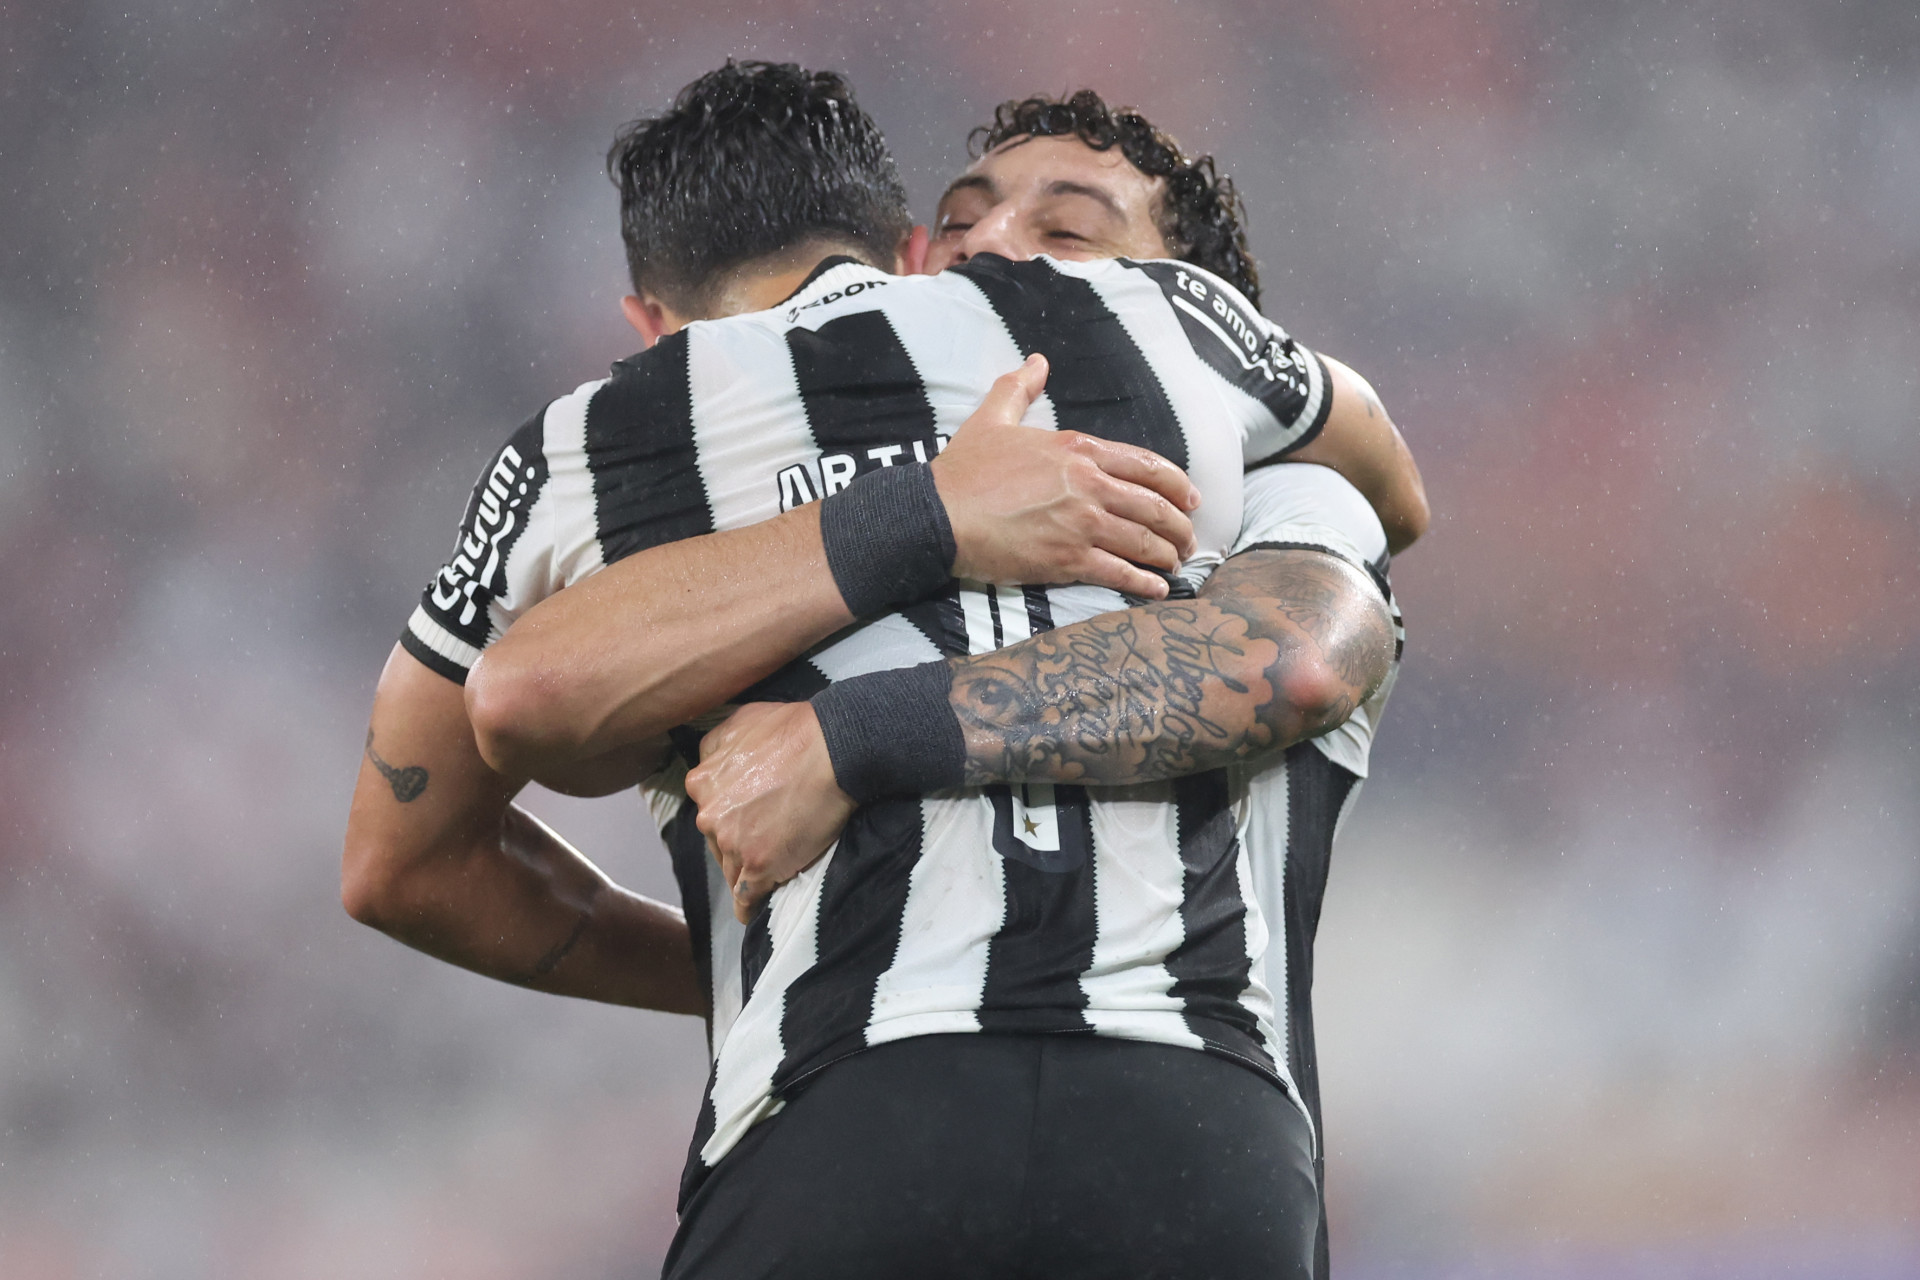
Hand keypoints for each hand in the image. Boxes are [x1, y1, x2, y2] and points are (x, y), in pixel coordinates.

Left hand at [685, 702, 857, 922]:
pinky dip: (749, 907)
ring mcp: (733, 844)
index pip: (709, 811)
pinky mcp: (759, 866)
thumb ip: (716, 746)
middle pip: (717, 843)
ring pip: (732, 870)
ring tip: (767, 874)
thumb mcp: (740, 720)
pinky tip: (752, 911)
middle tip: (767, 840)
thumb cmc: (794, 730)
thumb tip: (710, 762)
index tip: (748, 819)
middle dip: (736, 844)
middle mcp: (710, 816)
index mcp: (702, 783)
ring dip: (746, 873)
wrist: (833, 750)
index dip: (730, 817)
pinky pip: (746, 898)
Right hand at [931, 354, 1199, 598]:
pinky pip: (1119, 573)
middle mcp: (1088, 487)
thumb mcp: (992, 418)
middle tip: (1189, 539)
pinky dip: (1144, 582)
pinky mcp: (1067, 561)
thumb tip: (1036, 361)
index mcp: (1078, 451)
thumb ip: (1019, 389)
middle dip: (1180, 525)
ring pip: (1143, 541)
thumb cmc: (964, 470)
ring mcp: (1081, 526)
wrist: (938, 516)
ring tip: (1176, 563)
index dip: (1178, 485)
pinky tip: (1158, 589)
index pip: (1147, 466)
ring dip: (1167, 554)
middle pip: (1154, 507)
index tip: (1192, 499)